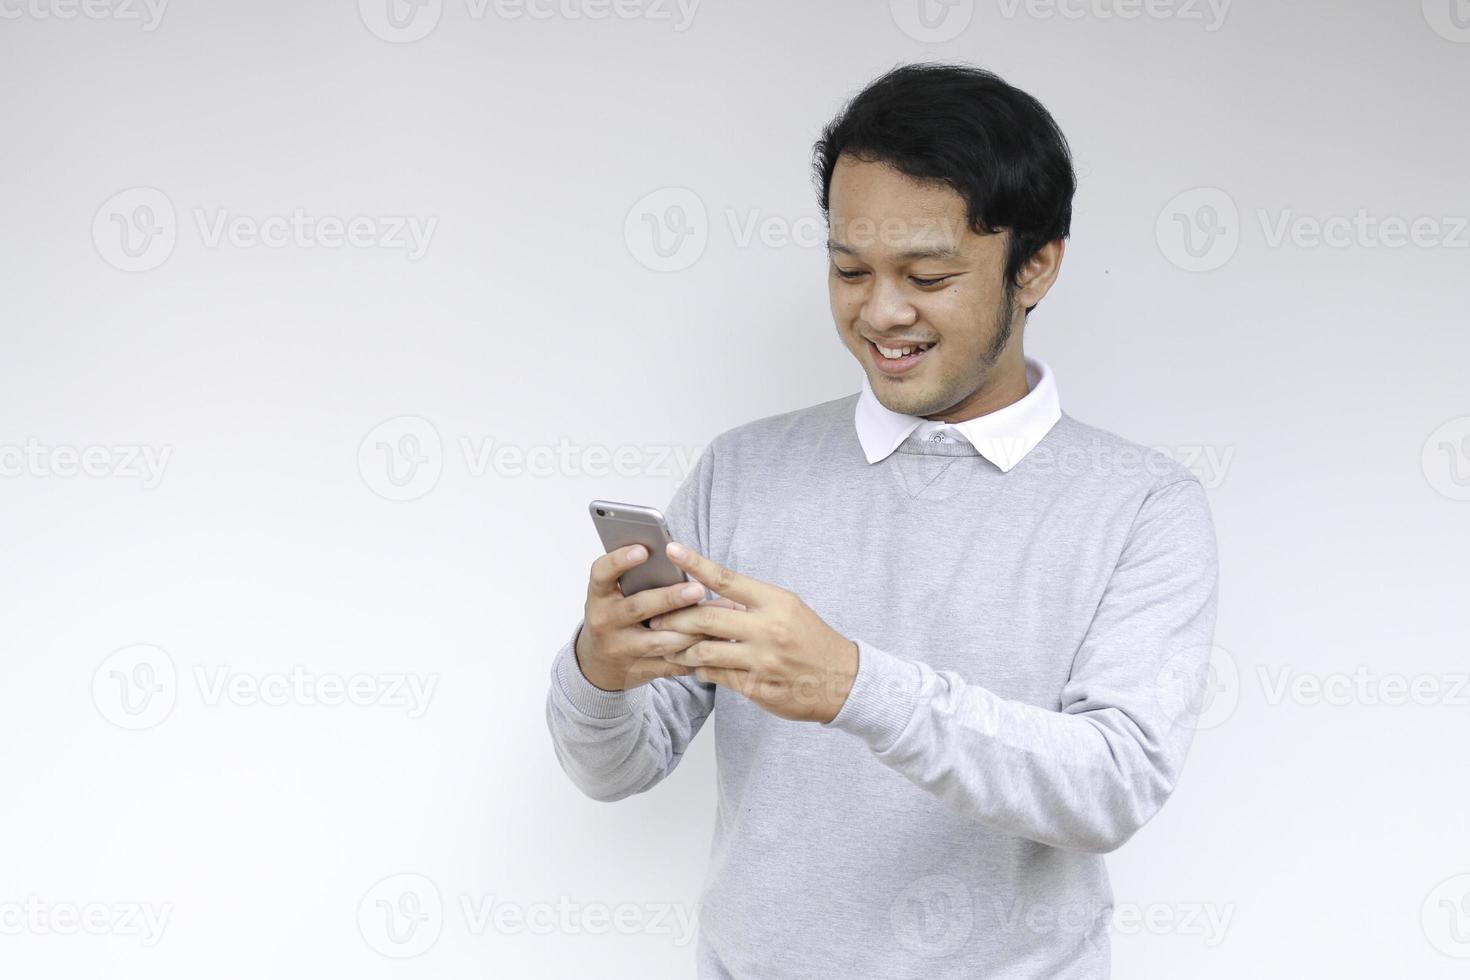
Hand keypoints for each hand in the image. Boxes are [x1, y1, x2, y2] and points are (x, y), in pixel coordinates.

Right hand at [574, 544, 729, 691]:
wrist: (597, 663)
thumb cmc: (615, 615)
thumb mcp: (614, 594)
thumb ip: (637, 578)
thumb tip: (677, 555)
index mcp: (599, 595)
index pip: (603, 572)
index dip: (620, 560)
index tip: (643, 550)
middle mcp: (605, 621)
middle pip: (638, 607)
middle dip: (670, 599)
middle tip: (698, 589)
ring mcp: (620, 648)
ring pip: (658, 641)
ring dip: (688, 630)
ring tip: (714, 618)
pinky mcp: (638, 670)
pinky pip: (670, 663)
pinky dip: (693, 654)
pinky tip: (712, 642)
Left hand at [649, 542, 858, 722]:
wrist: (841, 680)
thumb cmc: (810, 639)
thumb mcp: (786, 609)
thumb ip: (748, 603)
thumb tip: (707, 597)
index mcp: (775, 602)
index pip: (727, 579)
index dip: (696, 564)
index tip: (672, 550)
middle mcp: (768, 629)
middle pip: (705, 618)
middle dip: (674, 618)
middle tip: (655, 617)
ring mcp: (762, 661)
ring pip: (704, 651)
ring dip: (681, 649)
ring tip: (669, 646)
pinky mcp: (758, 687)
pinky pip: (717, 676)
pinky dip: (700, 670)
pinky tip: (695, 667)